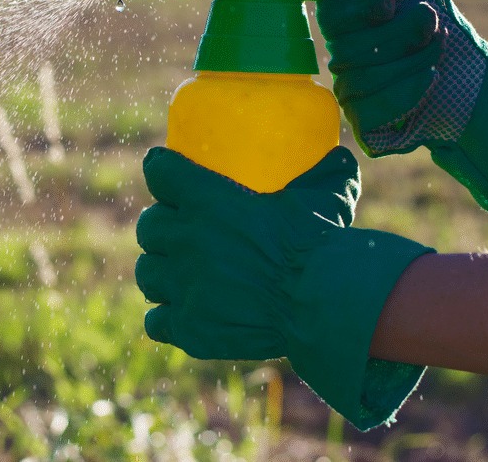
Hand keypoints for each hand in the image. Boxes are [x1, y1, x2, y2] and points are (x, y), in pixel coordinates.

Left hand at [136, 145, 432, 429]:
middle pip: (149, 226)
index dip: (161, 172)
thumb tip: (340, 158)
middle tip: (178, 232)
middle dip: (160, 227)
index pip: (160, 173)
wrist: (321, 302)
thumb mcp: (326, 194)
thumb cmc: (322, 242)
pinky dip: (167, 318)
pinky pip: (156, 321)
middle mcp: (186, 240)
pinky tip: (181, 315)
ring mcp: (183, 286)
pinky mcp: (189, 328)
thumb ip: (326, 172)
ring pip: (147, 273)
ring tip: (176, 274)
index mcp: (208, 200)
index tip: (165, 174)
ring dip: (160, 270)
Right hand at [316, 0, 487, 217]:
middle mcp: (342, 58)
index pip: (329, 13)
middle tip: (431, 26)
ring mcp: (349, 92)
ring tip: (437, 52)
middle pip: (349, 47)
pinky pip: (368, 112)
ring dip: (411, 60)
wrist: (469, 77)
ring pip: (361, 78)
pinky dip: (404, 92)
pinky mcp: (363, 123)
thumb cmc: (439, 29)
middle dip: (400, 33)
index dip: (357, 5)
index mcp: (348, 23)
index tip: (390, 2)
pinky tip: (429, 78)